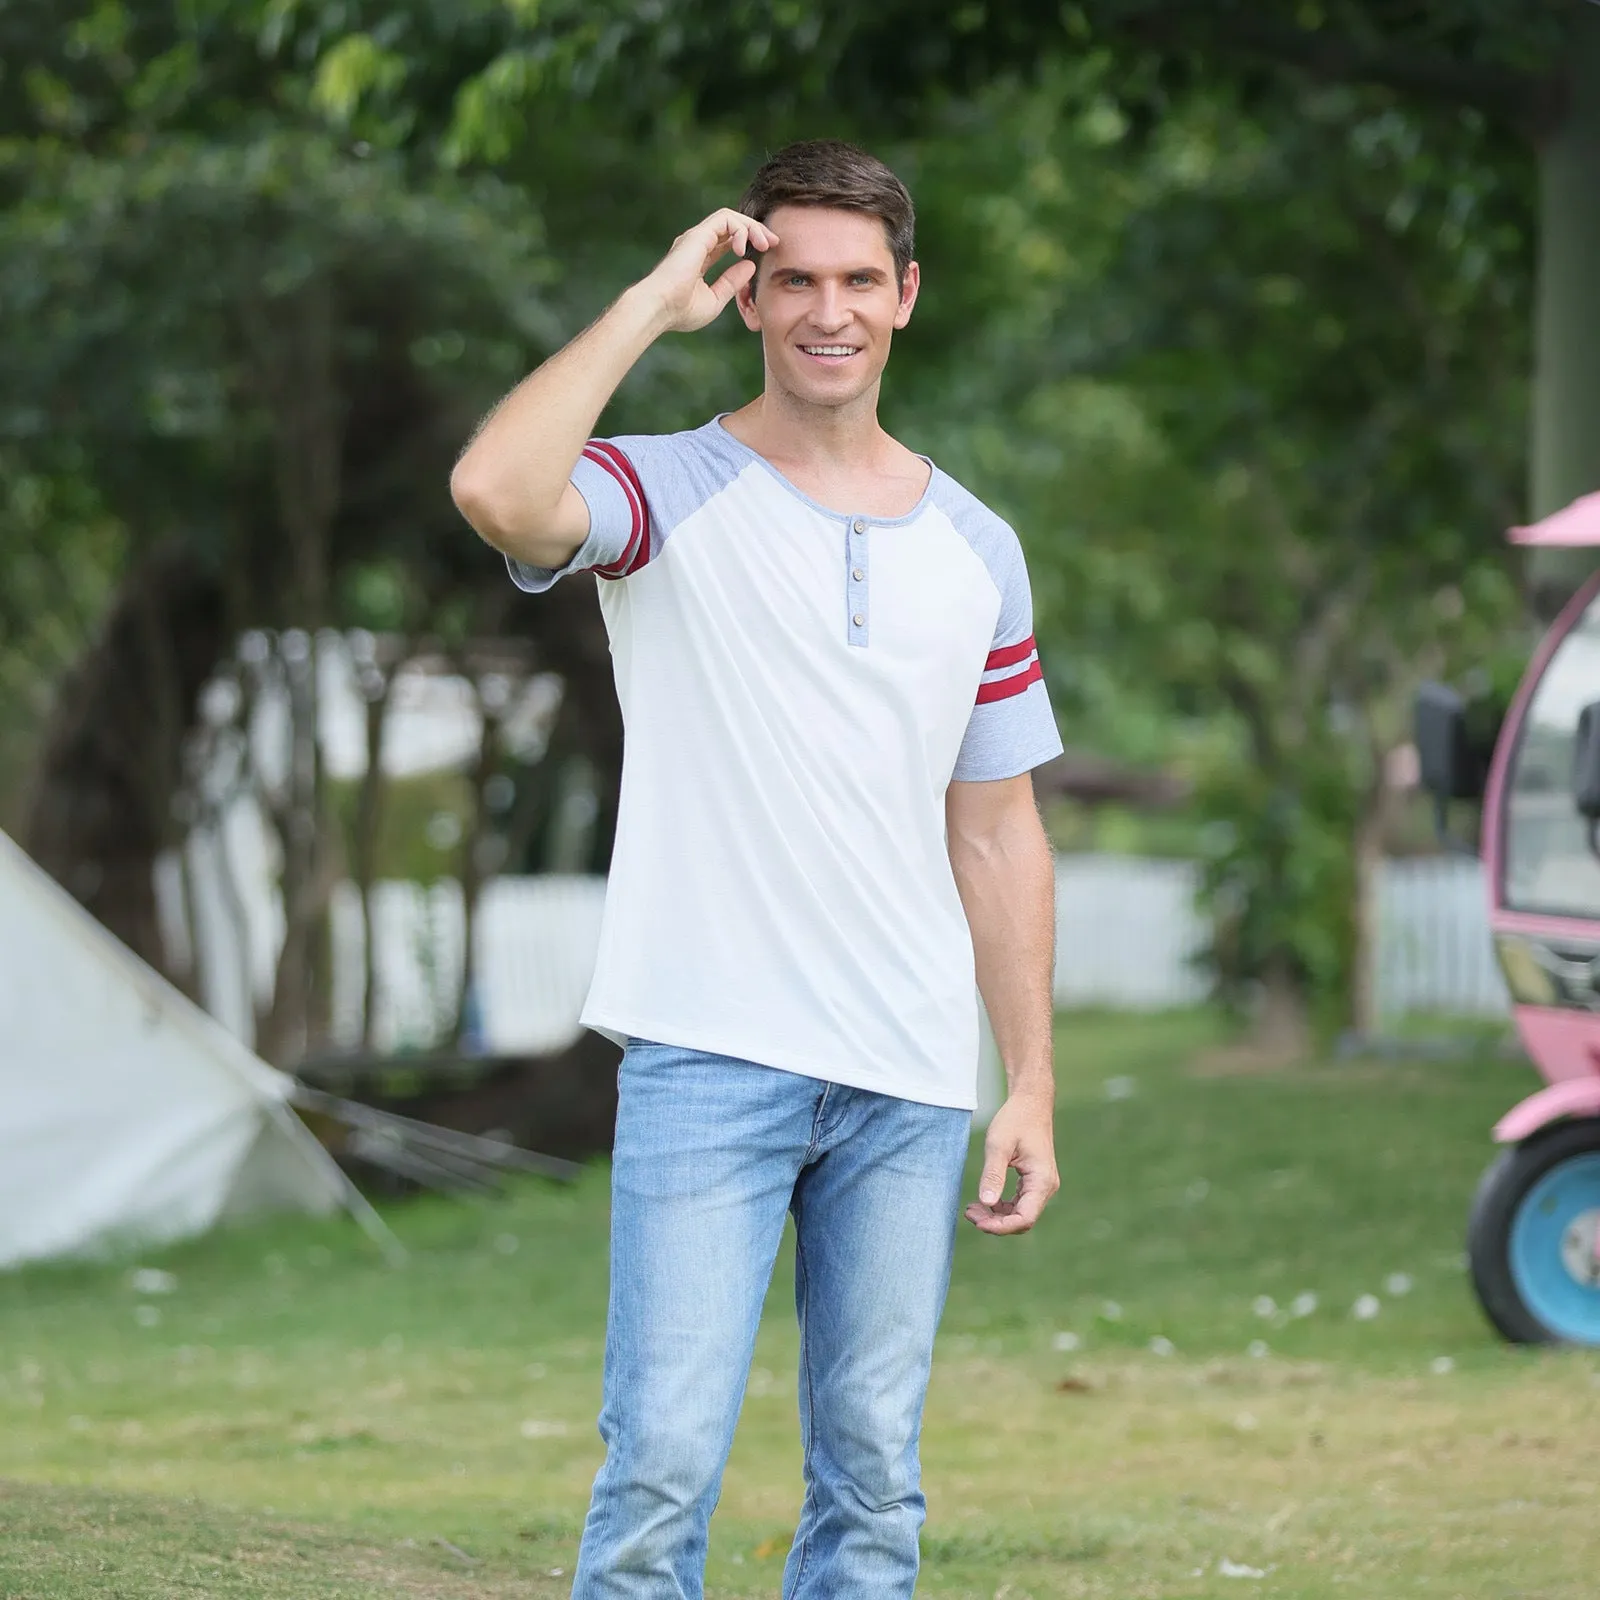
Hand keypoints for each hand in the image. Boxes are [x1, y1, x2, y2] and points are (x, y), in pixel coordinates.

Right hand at [639, 209, 778, 333]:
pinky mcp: (698, 235)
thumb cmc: (680, 311)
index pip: (727, 240)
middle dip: (755, 230)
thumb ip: (731, 282)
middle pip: (731, 225)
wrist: (659, 309)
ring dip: (751, 227)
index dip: (749, 241)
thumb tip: (750, 266)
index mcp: (699, 258)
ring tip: (764, 243)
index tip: (768, 250)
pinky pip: (725, 219)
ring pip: (730, 217)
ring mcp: (696, 237)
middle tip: (774, 242)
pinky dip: (740, 229)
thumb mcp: (715, 299)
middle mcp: (697, 243)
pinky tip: (744, 249)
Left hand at [965, 1091, 1058, 1235]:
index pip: (1024, 1218)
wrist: (1030, 1103)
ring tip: (972, 1209)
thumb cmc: (1015, 1120)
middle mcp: (1046, 1187)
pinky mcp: (1034, 1182)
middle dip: (996, 1222)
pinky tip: (984, 1201)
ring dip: (997, 1216)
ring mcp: (1041, 1185)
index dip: (1001, 1226)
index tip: (978, 1222)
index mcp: (1042, 1180)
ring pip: (1020, 1214)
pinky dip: (1001, 1207)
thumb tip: (986, 1202)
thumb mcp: (998, 1145)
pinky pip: (1019, 1203)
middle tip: (969, 1213)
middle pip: (1022, 1220)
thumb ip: (993, 1174)